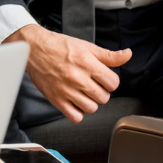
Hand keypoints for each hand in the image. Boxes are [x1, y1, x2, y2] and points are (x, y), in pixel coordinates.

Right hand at [10, 24, 130, 122]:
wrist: (35, 48)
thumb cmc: (60, 46)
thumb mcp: (86, 46)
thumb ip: (109, 55)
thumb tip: (128, 55)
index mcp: (87, 63)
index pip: (113, 83)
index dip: (110, 81)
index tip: (104, 78)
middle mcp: (77, 78)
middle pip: (104, 97)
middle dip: (101, 91)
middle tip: (92, 84)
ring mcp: (66, 90)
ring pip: (92, 108)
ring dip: (91, 102)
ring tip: (84, 92)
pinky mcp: (56, 99)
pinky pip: (75, 116)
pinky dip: (78, 112)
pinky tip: (75, 101)